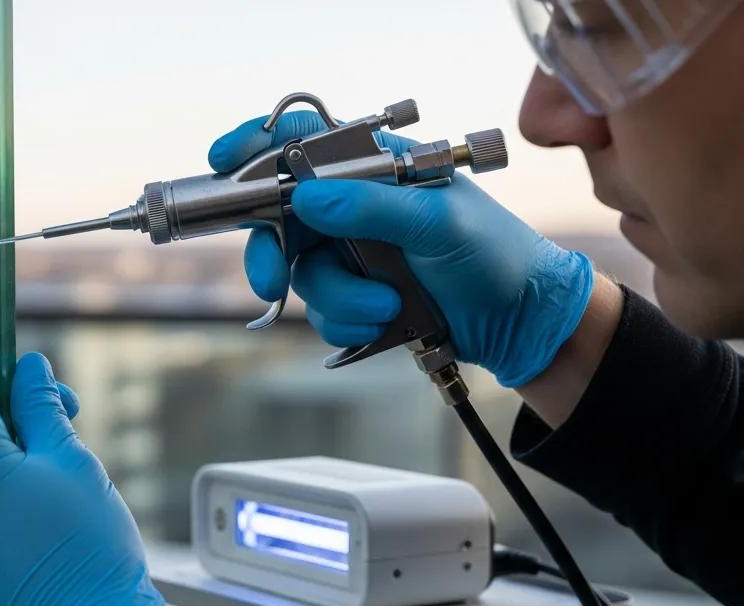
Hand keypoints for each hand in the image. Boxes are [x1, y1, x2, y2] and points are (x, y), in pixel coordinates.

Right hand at [208, 112, 594, 387]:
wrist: (521, 322)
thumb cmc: (495, 254)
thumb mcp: (438, 220)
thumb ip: (372, 207)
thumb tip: (306, 198)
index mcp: (375, 166)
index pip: (303, 141)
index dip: (256, 146)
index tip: (223, 160)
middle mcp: (354, 206)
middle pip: (280, 219)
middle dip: (272, 255)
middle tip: (272, 279)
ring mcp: (352, 253)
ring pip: (301, 276)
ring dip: (339, 299)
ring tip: (386, 307)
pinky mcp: (355, 297)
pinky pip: (322, 313)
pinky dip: (348, 323)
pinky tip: (384, 323)